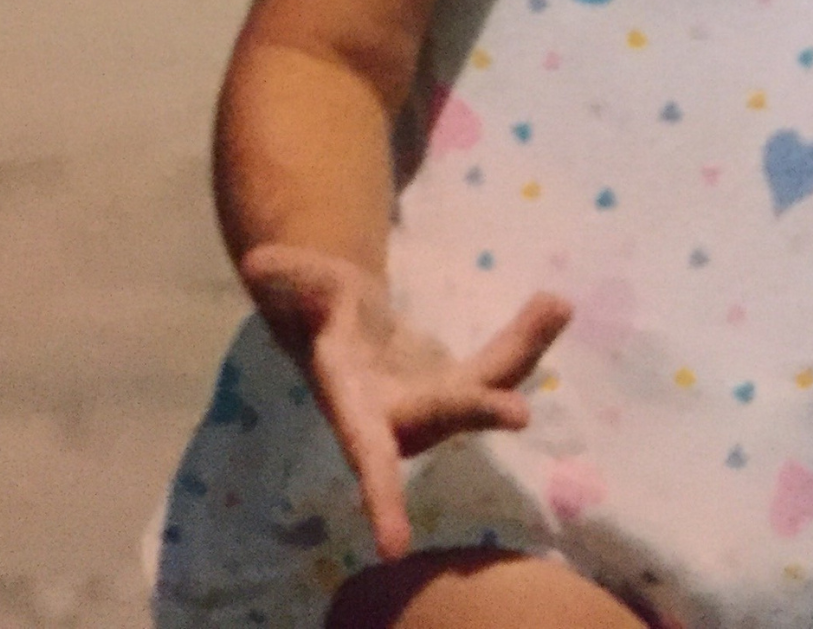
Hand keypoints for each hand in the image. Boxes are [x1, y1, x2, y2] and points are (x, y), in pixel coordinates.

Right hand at [243, 241, 570, 558]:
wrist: (347, 322)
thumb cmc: (319, 311)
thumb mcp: (305, 289)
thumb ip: (292, 281)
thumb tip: (256, 263)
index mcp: (355, 408)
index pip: (367, 459)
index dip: (380, 501)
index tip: (395, 549)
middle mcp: (402, 417)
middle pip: (445, 417)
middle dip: (479, 412)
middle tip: (520, 414)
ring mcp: (438, 402)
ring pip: (487, 384)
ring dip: (524, 351)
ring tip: (556, 304)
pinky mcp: (463, 382)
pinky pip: (502, 361)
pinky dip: (528, 335)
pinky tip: (555, 304)